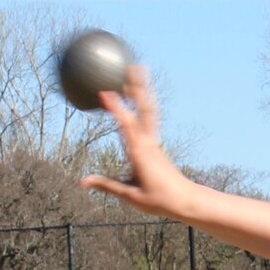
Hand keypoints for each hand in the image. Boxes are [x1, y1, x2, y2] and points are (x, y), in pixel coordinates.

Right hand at [80, 67, 193, 217]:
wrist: (187, 201)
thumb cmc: (160, 200)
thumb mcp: (130, 195)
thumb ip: (107, 185)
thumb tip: (83, 182)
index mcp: (140, 153)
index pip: (127, 125)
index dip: (117, 109)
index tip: (106, 92)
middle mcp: (149, 143)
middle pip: (144, 110)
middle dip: (138, 89)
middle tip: (133, 67)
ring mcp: (154, 142)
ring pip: (148, 111)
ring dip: (142, 92)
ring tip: (138, 73)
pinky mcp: (156, 145)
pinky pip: (149, 119)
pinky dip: (143, 105)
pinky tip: (138, 98)